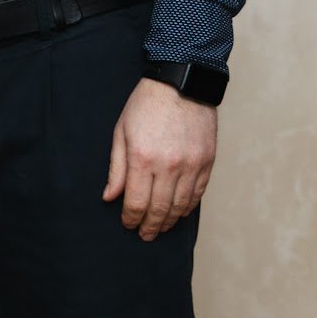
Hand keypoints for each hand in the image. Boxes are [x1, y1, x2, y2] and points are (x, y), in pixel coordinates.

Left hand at [104, 80, 216, 240]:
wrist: (181, 82)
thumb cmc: (146, 105)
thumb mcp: (122, 132)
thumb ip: (116, 168)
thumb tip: (110, 197)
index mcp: (142, 159)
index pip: (136, 203)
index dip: (131, 219)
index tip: (128, 224)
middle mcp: (168, 166)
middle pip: (159, 210)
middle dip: (149, 226)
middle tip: (145, 235)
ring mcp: (191, 165)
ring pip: (180, 206)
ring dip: (169, 221)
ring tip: (161, 227)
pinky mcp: (207, 161)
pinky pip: (198, 193)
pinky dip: (188, 207)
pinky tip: (179, 212)